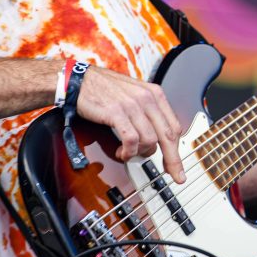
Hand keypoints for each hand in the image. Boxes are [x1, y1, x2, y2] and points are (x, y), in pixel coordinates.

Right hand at [76, 66, 186, 182]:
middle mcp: (147, 98)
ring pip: (149, 140)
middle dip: (172, 160)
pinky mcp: (116, 112)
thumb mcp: (135, 95)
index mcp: (155, 94)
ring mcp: (132, 105)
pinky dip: (127, 151)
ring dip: (139, 153)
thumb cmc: (104, 89)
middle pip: (168, 136)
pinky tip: (120, 151)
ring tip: (128, 153)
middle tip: (175, 176)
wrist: (79, 80)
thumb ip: (148, 112)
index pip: (174, 126)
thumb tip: (158, 137)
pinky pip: (131, 140)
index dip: (177, 150)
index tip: (177, 165)